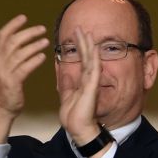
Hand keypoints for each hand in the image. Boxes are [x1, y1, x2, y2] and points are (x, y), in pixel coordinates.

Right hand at [0, 14, 48, 143]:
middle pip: (13, 41)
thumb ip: (14, 57)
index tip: (24, 17)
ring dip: (34, 45)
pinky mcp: (12, 82)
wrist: (1, 108)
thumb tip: (26, 45)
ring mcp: (5, 72)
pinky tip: (43, 57)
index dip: (13, 25)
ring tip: (46, 41)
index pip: (2, 35)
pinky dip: (33, 61)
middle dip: (28, 33)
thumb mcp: (8, 69)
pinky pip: (24, 68)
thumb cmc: (8, 89)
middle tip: (42, 29)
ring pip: (19, 53)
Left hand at [58, 26, 101, 148]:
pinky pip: (94, 70)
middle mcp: (88, 81)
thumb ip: (66, 83)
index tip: (76, 36)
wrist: (78, 129)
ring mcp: (92, 84)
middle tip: (80, 28)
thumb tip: (63, 72)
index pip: (81, 61)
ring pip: (91, 60)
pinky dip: (94, 58)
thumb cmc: (74, 117)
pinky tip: (93, 47)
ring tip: (86, 32)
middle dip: (83, 42)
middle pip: (87, 57)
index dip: (79, 48)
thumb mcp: (66, 96)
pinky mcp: (92, 88)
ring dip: (89, 46)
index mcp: (82, 82)